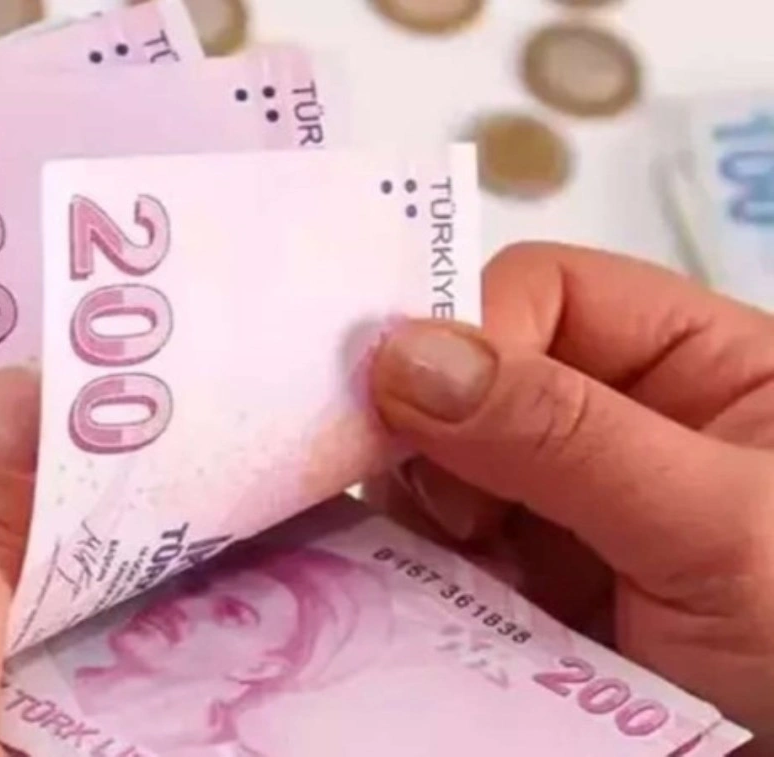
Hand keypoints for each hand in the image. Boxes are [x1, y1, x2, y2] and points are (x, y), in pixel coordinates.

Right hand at [367, 244, 773, 749]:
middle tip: (452, 519)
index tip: (412, 412)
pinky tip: (434, 603)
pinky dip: (420, 572)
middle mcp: (621, 423)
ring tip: (461, 577)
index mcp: (694, 363)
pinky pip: (441, 552)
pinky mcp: (529, 588)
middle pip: (475, 378)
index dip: (474, 336)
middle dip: (437, 437)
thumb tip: (403, 355)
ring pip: (442, 468)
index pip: (545, 292)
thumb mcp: (712, 527)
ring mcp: (570, 510)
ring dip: (427, 516)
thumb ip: (563, 432)